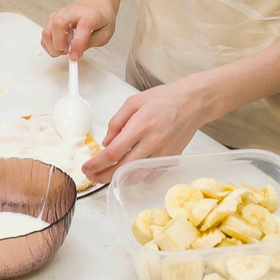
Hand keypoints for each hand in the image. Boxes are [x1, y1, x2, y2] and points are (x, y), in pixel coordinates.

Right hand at [43, 0, 117, 60]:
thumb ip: (90, 43)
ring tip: (65, 49)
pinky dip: (49, 44)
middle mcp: (73, 12)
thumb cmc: (101, 17)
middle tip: (68, 51)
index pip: (83, 27)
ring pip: (47, 31)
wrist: (96, 2)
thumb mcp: (105, 34)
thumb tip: (75, 53)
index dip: (77, 45)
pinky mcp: (53, 17)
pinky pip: (44, 34)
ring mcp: (61, 13)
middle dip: (60, 45)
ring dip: (53, 47)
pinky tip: (60, 45)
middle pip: (58, 25)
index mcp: (90, 15)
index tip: (74, 58)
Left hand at [89, 77, 209, 177]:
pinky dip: (137, 176)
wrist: (193, 103)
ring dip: (119, 179)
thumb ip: (116, 122)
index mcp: (139, 126)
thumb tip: (106, 142)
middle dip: (102, 176)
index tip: (86, 167)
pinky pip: (149, 176)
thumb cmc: (165, 99)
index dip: (96, 164)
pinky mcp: (170, 160)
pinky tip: (130, 169)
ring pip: (135, 177)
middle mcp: (151, 143)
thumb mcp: (134, 102)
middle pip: (121, 170)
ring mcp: (162, 154)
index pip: (112, 154)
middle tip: (92, 175)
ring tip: (108, 174)